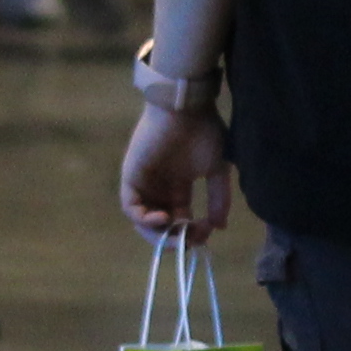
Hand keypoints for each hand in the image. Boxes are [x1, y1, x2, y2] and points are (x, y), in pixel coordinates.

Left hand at [122, 98, 234, 242]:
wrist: (186, 107)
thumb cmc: (203, 131)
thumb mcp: (218, 170)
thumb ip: (219, 199)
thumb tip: (220, 227)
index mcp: (178, 186)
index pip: (181, 219)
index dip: (192, 232)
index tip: (207, 234)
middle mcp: (159, 187)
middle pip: (161, 225)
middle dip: (174, 238)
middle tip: (188, 243)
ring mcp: (144, 182)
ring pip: (143, 220)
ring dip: (158, 233)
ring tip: (175, 233)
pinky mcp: (131, 176)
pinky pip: (130, 206)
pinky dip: (143, 218)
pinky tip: (163, 219)